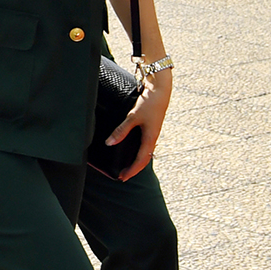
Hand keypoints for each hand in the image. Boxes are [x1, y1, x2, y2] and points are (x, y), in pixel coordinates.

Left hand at [109, 66, 172, 181]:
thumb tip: (110, 143)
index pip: (141, 160)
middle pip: (144, 160)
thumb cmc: (149, 103)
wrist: (161, 91)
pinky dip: (138, 152)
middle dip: (133, 169)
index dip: (132, 170)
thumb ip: (121, 130)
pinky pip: (145, 145)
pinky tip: (131, 151)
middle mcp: (153, 139)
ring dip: (136, 161)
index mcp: (150, 139)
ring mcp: (153, 134)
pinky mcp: (151, 129)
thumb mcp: (133, 116)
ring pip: (145, 153)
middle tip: (122, 176)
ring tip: (126, 167)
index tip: (122, 177)